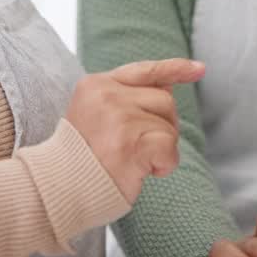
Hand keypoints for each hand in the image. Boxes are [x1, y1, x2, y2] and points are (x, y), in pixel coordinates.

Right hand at [65, 59, 204, 202]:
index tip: (200, 69)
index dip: (175, 69)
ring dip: (162, 148)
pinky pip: (170, 148)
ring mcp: (118, 118)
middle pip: (165, 100)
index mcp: (96, 84)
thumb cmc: (81, 157)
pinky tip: (142, 172)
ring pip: (169, 126)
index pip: (144, 70)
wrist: (57, 188)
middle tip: (139, 148)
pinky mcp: (131, 144)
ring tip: (134, 161)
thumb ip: (127, 97)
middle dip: (163, 126)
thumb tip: (170, 86)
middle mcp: (107, 95)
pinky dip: (164, 165)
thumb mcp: (96, 114)